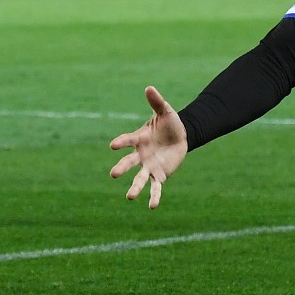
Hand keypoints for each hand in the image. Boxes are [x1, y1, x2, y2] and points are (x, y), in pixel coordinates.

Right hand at [108, 86, 188, 208]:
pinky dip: (154, 197)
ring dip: (135, 188)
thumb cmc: (170, 124)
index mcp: (139, 139)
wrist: (181, 137)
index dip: (121, 142)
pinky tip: (152, 207)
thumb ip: (157, 102)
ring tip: (130, 197)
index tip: (113, 145)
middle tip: (113, 174)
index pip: (128, 141)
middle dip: (122, 168)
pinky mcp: (159, 175)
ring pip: (139, 178)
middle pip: (129, 163)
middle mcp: (141, 155)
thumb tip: (149, 87)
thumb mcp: (166, 112)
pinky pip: (155, 188)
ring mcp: (148, 166)